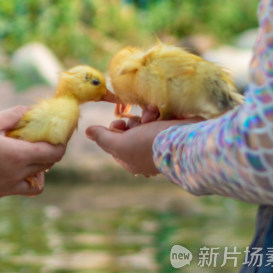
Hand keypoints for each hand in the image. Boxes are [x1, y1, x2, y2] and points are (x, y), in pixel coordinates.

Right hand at [0, 106, 65, 202]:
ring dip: (36, 175)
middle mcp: (15, 177)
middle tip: (42, 144)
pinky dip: (13, 181)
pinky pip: (12, 190)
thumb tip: (31, 110)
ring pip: (34, 187)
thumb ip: (15, 115)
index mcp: (18, 156)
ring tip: (26, 162)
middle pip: (46, 168)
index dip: (61, 144)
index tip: (60, 137)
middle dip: (49, 156)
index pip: (53, 153)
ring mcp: (5, 190)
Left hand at [86, 108, 200, 176]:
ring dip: (145, 115)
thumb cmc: (149, 145)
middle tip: (137, 121)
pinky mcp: (172, 129)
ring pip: (145, 121)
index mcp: (132, 160)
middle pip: (130, 130)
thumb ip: (102, 138)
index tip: (119, 123)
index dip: (115, 131)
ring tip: (151, 116)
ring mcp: (160, 141)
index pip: (116, 143)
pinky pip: (159, 117)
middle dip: (132, 121)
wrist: (185, 140)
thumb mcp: (120, 144)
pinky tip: (160, 112)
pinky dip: (158, 112)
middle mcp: (145, 152)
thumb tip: (87, 132)